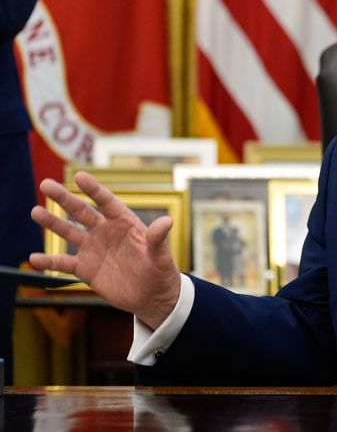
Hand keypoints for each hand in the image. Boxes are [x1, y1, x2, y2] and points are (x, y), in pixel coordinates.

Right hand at [30, 172, 181, 328]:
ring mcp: (93, 249)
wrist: (152, 296)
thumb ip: (158, 238)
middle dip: (64, 198)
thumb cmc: (160, 270)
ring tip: (35, 211)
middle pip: (81, 211)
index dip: (94, 189)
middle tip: (46, 184)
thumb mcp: (161, 254)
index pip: (106, 202)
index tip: (79, 176)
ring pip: (69, 232)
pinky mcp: (86, 269)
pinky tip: (34, 258)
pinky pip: (64, 263)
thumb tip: (167, 221)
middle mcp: (105, 232)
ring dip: (52, 223)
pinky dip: (49, 261)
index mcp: (124, 222)